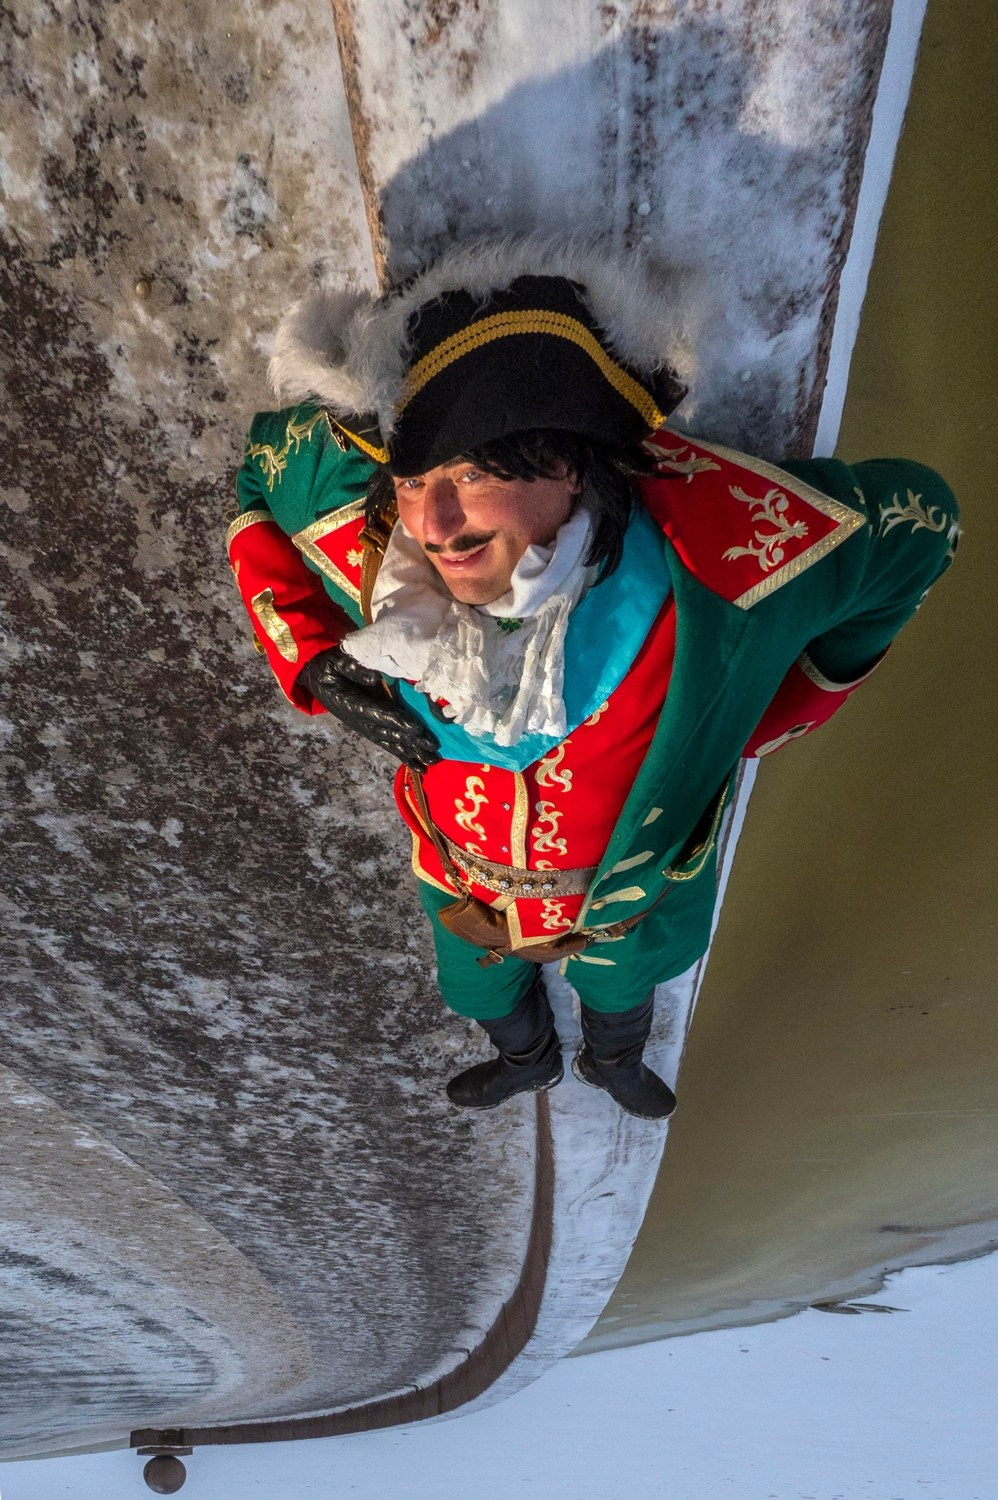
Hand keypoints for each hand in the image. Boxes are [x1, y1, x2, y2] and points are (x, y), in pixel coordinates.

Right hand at [298, 645, 439, 772]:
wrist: (315, 679)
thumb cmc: (328, 667)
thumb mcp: (336, 660)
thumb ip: (353, 669)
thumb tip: (375, 677)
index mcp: (352, 703)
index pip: (379, 713)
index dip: (398, 721)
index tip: (417, 728)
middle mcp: (360, 720)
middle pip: (389, 732)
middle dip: (412, 741)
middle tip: (433, 748)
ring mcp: (364, 727)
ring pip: (391, 742)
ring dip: (412, 752)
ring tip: (432, 761)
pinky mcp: (368, 729)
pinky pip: (387, 744)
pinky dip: (404, 755)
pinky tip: (418, 766)